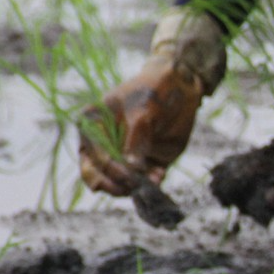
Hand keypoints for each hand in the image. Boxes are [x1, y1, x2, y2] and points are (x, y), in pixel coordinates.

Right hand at [78, 57, 204, 195]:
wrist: (181, 87)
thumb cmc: (154, 91)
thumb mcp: (144, 111)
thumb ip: (136, 140)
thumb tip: (131, 169)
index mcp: (92, 126)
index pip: (93, 157)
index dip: (110, 170)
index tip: (129, 175)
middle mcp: (102, 144)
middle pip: (96, 176)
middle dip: (115, 185)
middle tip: (135, 185)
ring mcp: (122, 156)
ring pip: (118, 184)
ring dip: (135, 186)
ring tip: (154, 177)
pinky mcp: (142, 165)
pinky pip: (142, 183)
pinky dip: (150, 183)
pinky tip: (160, 174)